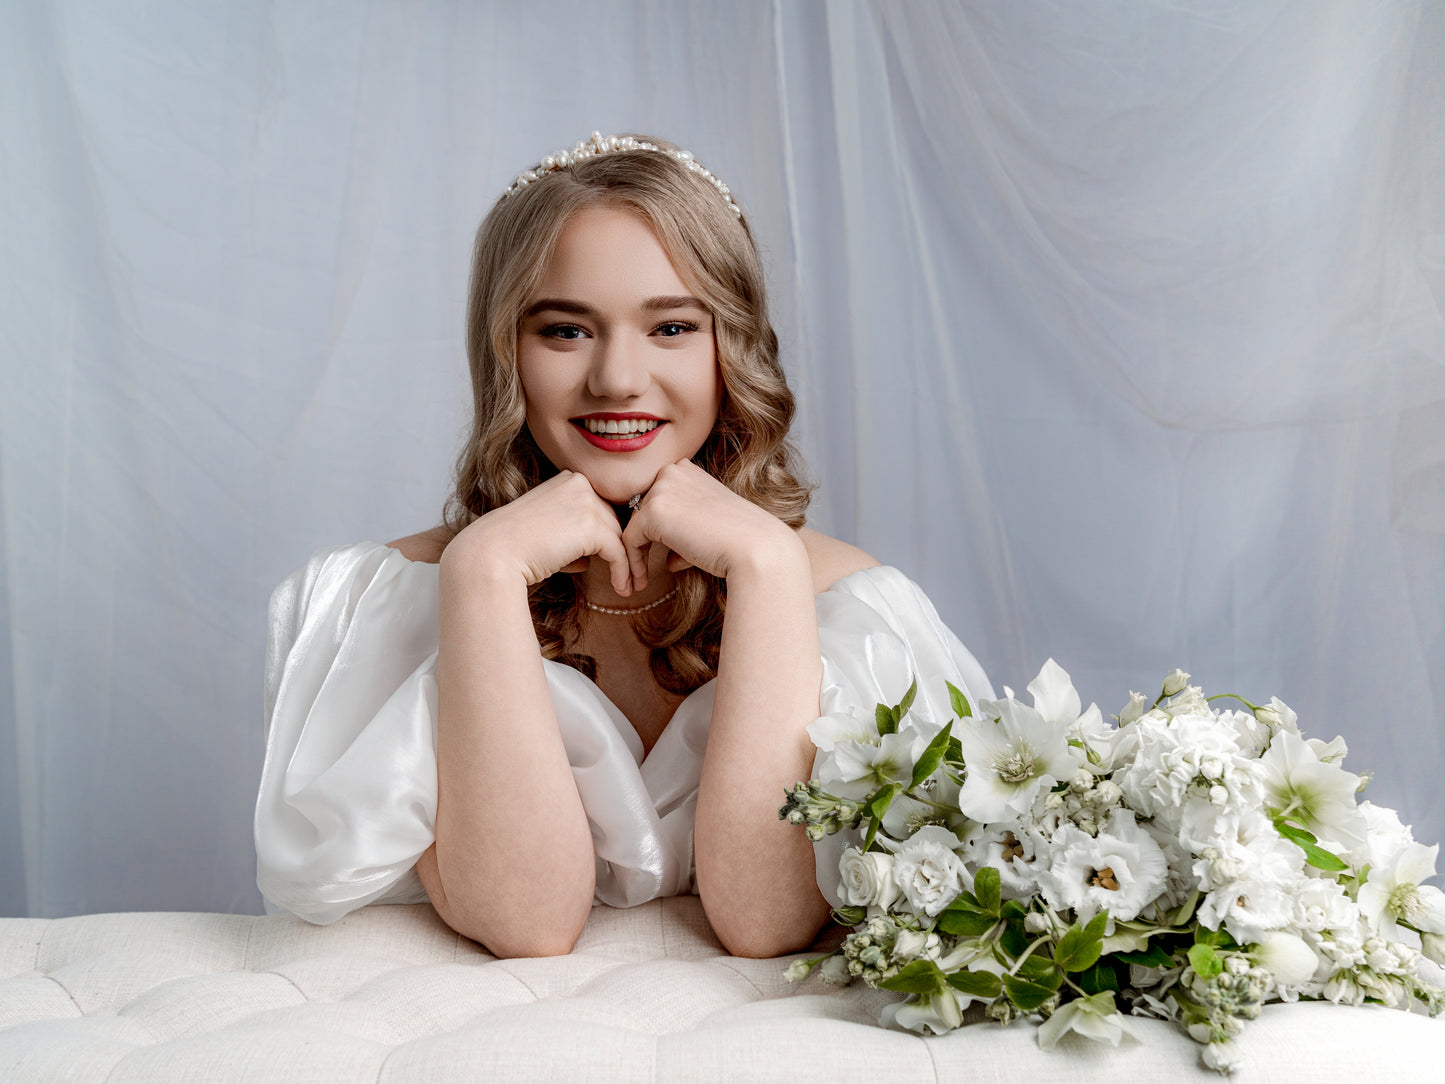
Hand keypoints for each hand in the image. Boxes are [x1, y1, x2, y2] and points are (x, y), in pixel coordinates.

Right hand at [450, 470, 633, 595]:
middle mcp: (579, 484)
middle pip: (613, 520)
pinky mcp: (590, 525)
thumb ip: (569, 538)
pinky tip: (622, 588)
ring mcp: (585, 501)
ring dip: (627, 564)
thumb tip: (588, 559)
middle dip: (622, 549)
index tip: (617, 558)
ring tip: (629, 586)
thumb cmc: (511, 548)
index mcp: (567, 480)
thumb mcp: (544, 533)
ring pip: (619, 535)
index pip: (598, 507)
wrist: (492, 554)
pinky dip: (623, 571)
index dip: (607, 535)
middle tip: (631, 575)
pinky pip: (618, 551)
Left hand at [621, 460, 802, 588]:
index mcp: (689, 470)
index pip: (660, 498)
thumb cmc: (741, 542)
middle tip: (644, 573)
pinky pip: (630, 540)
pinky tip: (642, 583)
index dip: (659, 529)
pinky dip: (633, 563)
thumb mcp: (709, 531)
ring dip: (637, 555)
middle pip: (643, 510)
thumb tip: (669, 560)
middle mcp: (673, 471)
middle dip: (646, 542)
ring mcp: (662, 489)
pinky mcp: (653, 511)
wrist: (756, 548)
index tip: (664, 556)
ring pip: (635, 525)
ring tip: (640, 582)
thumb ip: (685, 539)